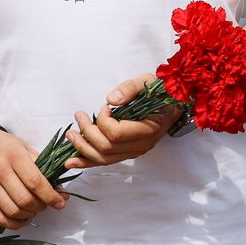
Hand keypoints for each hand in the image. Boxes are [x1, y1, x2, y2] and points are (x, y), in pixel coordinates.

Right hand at [0, 127, 65, 229]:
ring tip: (34, 211)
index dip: (50, 196)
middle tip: (46, 205)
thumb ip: (43, 169)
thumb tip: (60, 190)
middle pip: (24, 199)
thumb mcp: (26, 149)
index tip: (60, 202)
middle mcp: (0, 171)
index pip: (35, 182)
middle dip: (40, 206)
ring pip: (11, 210)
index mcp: (15, 157)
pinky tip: (21, 219)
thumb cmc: (5, 146)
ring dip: (28, 216)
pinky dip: (12, 223)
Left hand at [64, 76, 180, 169]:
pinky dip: (87, 162)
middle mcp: (142, 145)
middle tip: (78, 116)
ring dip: (83, 148)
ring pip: (103, 158)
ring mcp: (135, 152)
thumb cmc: (162, 91)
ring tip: (70, 134)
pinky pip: (106, 161)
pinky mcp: (128, 153)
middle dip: (87, 132)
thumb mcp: (148, 81)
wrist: (175, 104)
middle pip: (106, 147)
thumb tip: (111, 100)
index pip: (116, 133)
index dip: (103, 121)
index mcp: (149, 128)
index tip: (103, 107)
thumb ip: (130, 88)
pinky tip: (71, 162)